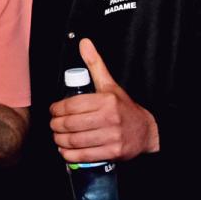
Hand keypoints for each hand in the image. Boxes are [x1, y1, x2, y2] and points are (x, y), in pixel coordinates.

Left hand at [50, 38, 159, 162]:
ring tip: (57, 136)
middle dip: (56, 125)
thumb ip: (95, 65)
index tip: (53, 110)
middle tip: (53, 124)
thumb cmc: (124, 108)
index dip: (56, 109)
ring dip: (60, 140)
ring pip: (75, 141)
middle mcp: (109, 118)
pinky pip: (83, 156)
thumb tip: (84, 43)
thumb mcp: (110, 85)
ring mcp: (112, 137)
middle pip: (70, 124)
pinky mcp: (113, 152)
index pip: (71, 105)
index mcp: (106, 100)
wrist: (147, 131)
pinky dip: (69, 155)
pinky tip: (65, 150)